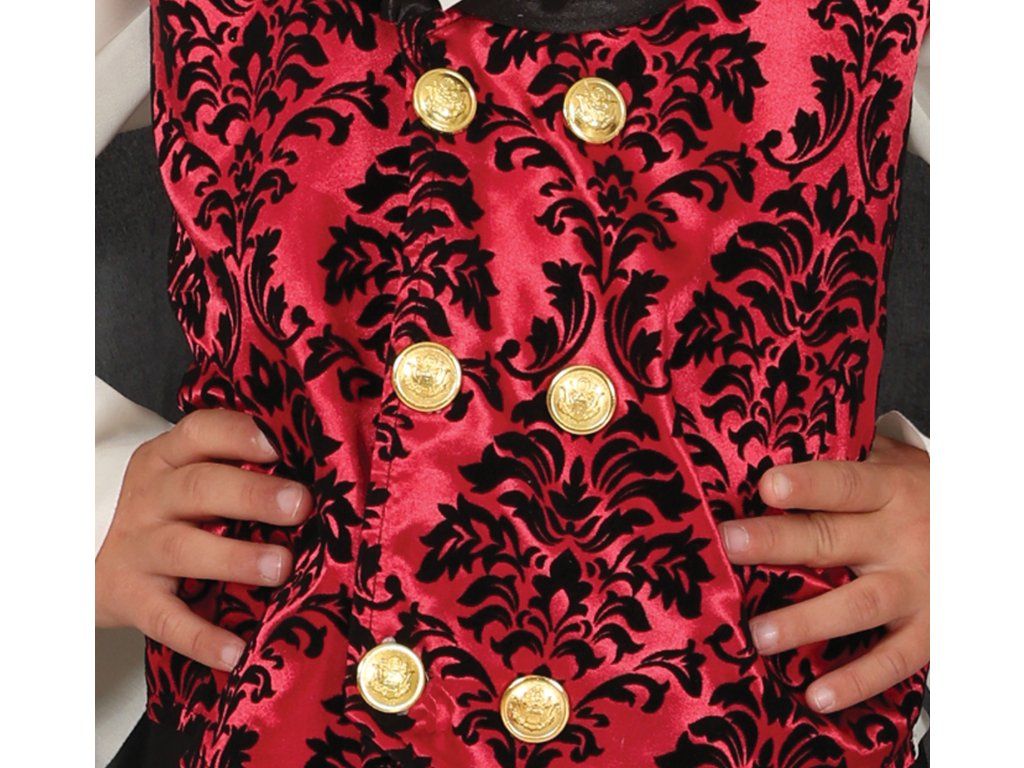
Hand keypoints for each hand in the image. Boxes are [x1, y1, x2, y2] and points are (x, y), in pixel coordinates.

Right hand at [96, 409, 311, 670]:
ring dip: (236, 558)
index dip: (238, 435)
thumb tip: (321, 478)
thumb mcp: (189, 475)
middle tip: (299, 505)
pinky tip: (237, 652)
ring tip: (281, 567)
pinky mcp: (134, 600)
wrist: (92, 558)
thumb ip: (238, 470)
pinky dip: (202, 638)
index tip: (277, 447)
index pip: (199, 432)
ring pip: (185, 549)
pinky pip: (167, 620)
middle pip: (200, 488)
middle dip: (252, 496)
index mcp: (169, 459)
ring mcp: (140, 549)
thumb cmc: (169, 511)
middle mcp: (152, 498)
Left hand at [718, 436, 928, 712]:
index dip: (808, 484)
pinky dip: (857, 681)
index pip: (845, 483)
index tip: (767, 485)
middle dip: (778, 543)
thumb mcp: (896, 462)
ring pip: (857, 605)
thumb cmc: (925, 491)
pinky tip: (817, 695)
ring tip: (759, 633)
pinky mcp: (929, 631)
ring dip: (806, 621)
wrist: (993, 530)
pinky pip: (893, 660)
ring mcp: (916, 588)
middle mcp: (900, 538)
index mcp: (889, 489)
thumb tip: (773, 440)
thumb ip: (847, 454)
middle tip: (731, 545)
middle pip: (832, 539)